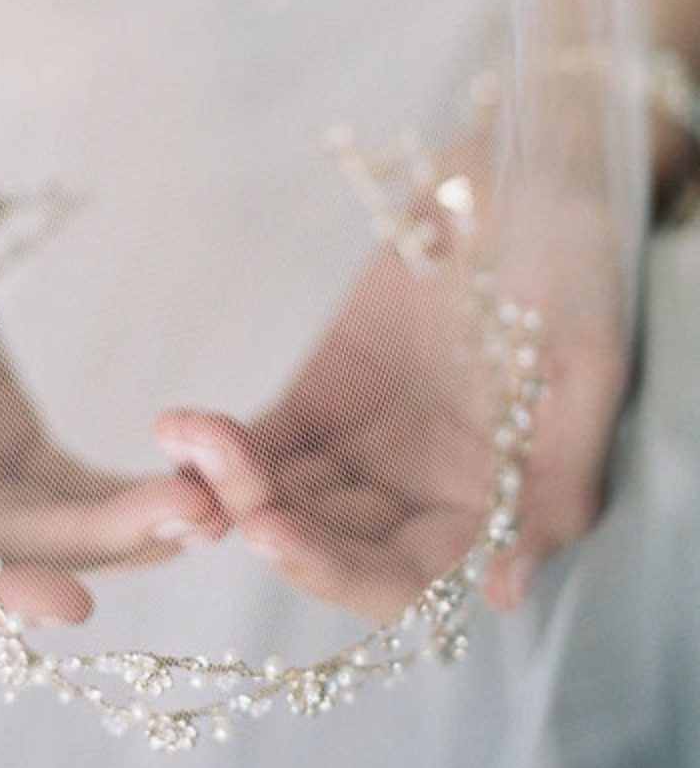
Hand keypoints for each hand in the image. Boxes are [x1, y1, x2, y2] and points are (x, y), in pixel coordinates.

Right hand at [0, 247, 226, 626]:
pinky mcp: (7, 444)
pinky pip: (69, 486)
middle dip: (97, 546)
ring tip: (207, 507)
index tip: (70, 602)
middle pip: (5, 549)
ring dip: (126, 526)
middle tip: (188, 522)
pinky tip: (184, 490)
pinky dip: (121, 494)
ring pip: (49, 525)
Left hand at [156, 177, 628, 623]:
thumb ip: (554, 485)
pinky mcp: (319, 403)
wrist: (523, 176)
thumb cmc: (575, 266)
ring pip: (284, 498)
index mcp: (490, 507)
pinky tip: (180, 427)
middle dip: (265, 519)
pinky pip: (264, 444)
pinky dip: (220, 445)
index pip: (406, 578)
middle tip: (208, 485)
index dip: (337, 570)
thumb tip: (508, 592)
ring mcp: (364, 451)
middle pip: (328, 543)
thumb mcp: (587, 370)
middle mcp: (420, 495)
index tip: (274, 533)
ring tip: (187, 438)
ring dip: (228, 482)